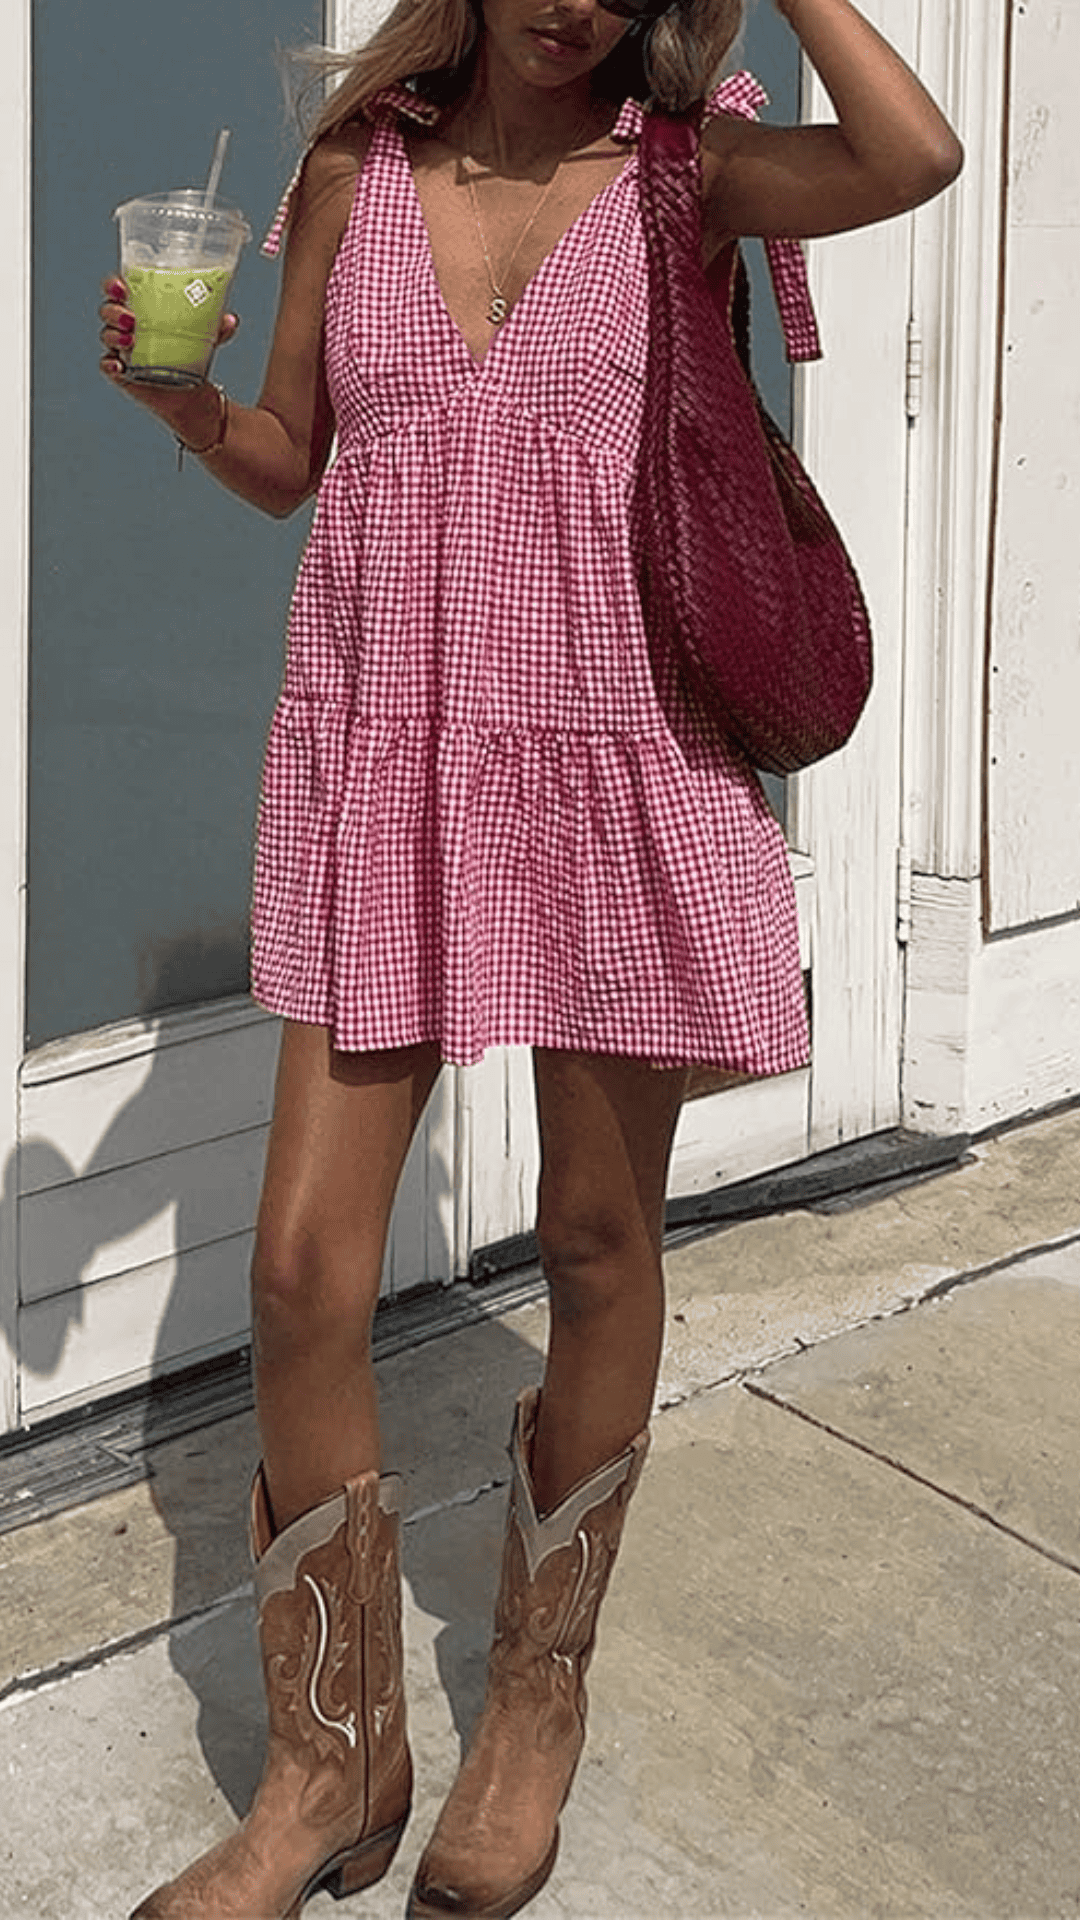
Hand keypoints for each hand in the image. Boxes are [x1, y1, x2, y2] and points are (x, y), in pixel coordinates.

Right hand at [98, 275, 239, 412]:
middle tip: (131, 319)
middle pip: (108, 311)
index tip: (121, 286)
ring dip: (114, 335)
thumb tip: (230, 320)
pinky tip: (119, 365)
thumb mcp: (206, 337)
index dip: (113, 285)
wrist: (193, 393)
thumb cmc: (193, 355)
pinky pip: (107, 366)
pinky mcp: (122, 373)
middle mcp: (127, 327)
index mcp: (141, 308)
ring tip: (131, 339)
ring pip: (106, 335)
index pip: (118, 290)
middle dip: (114, 311)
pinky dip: (110, 364)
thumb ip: (216, 326)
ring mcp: (122, 350)